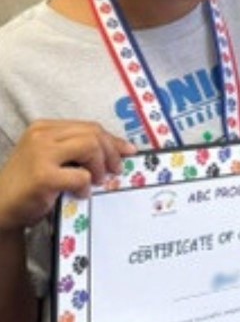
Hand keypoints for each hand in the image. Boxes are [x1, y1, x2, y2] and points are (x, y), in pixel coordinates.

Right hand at [0, 120, 134, 230]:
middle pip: (93, 133)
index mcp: (44, 127)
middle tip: (114, 171)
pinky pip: (81, 176)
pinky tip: (80, 194)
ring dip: (100, 166)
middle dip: (111, 152)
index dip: (112, 139)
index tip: (128, 152)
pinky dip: (86, 187)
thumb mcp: (50, 158)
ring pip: (90, 147)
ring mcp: (41, 154)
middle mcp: (41, 135)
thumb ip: (75, 149)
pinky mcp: (43, 176)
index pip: (88, 126)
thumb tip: (119, 150)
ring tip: (97, 181)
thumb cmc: (29, 185)